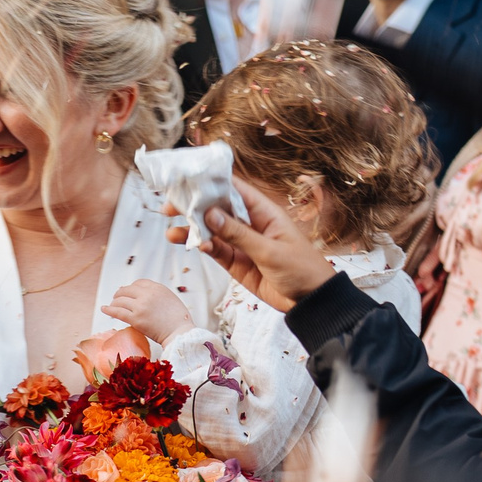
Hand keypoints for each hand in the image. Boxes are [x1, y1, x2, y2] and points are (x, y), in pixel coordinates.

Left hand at [102, 278, 195, 343]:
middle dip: (120, 294)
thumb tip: (143, 295)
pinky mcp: (136, 319)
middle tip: (117, 299)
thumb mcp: (170, 298)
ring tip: (112, 306)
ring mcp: (141, 306)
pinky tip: (104, 309)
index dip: (131, 288)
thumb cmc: (179, 320)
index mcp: (157, 288)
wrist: (180, 333)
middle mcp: (148, 294)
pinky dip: (108, 310)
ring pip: (120, 300)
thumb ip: (157, 295)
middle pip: (127, 290)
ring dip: (114, 302)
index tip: (128, 292)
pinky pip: (117, 312)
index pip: (138, 283)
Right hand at [173, 178, 336, 311]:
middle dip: (194, 207)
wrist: (311, 301)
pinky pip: (217, 251)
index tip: (187, 180)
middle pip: (217, 209)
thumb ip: (239, 234)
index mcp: (264, 212)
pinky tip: (195, 246)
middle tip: (170, 207)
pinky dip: (204, 248)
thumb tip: (210, 214)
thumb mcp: (270, 251)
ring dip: (193, 231)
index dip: (211, 182)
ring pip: (212, 231)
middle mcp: (251, 224)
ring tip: (172, 232)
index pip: (234, 189)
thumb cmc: (301, 269)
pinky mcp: (238, 262)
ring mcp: (243, 243)